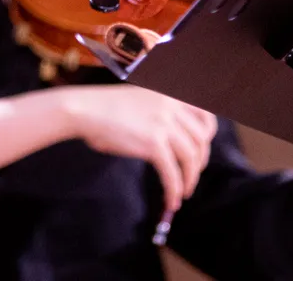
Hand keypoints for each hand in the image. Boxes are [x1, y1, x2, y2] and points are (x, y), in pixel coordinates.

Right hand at [57, 84, 218, 214]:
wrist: (83, 110)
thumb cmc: (104, 108)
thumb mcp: (140, 100)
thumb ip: (161, 112)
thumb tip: (178, 141)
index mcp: (170, 92)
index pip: (205, 113)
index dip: (209, 135)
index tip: (203, 149)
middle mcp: (171, 105)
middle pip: (201, 139)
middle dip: (200, 161)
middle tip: (191, 175)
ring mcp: (164, 123)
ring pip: (190, 158)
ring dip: (189, 179)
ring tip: (182, 192)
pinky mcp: (153, 142)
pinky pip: (172, 172)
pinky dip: (174, 189)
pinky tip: (171, 200)